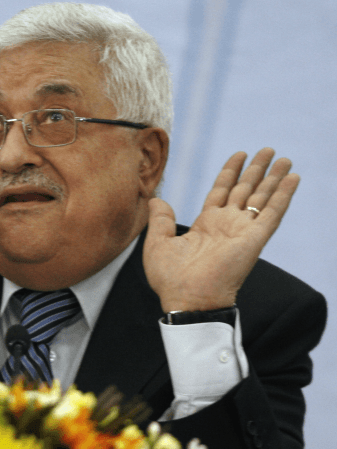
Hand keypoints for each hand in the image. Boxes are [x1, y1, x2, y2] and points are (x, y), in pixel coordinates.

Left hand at [143, 148, 299, 311]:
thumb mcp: (158, 243)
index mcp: (206, 226)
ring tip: (284, 157)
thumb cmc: (170, 278)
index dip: (230, 172)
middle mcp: (227, 225)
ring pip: (262, 197)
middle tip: (268, 149)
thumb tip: (157, 199)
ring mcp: (242, 231)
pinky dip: (283, 194)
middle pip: (245, 190)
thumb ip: (160, 220)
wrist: (187, 299)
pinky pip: (273, 212)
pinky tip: (292, 178)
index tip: (239, 155)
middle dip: (256, 170)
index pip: (221, 191)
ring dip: (273, 177)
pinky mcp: (255, 238)